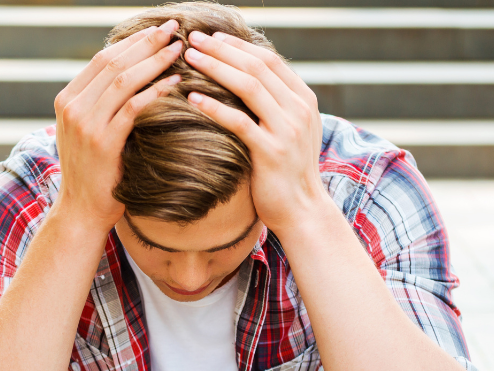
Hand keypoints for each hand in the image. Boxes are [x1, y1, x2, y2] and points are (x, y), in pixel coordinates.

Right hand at [52, 21, 183, 232]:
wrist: (81, 212)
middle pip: (113, 61)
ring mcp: (85, 123)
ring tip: (179, 49)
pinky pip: (133, 106)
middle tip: (174, 27)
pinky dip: (156, 90)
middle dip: (146, 42)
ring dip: (155, 60)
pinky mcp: (103, 141)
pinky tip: (176, 82)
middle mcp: (73, 106)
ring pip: (124, 79)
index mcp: (68, 100)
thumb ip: (101, 107)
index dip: (133, 41)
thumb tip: (132, 81)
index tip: (157, 31)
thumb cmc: (94, 176)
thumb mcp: (89, 134)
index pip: (102, 58)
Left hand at [183, 31, 328, 234]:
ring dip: (216, 68)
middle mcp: (299, 109)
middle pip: (257, 66)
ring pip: (249, 86)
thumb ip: (275, 106)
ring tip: (189, 58)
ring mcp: (287, 130)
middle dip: (223, 49)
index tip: (212, 37)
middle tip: (193, 38)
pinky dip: (214, 106)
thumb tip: (245, 80)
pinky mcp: (272, 152)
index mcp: (304, 100)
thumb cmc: (287, 173)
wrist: (302, 211)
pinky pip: (239, 122)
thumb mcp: (289, 132)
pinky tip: (193, 97)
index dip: (238, 46)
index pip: (269, 60)